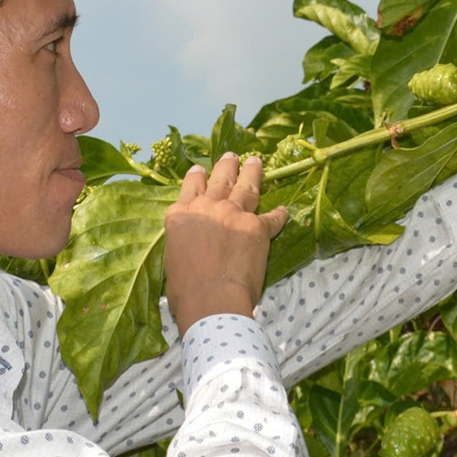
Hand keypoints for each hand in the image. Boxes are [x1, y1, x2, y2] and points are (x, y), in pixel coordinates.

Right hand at [164, 153, 288, 336]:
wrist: (212, 299)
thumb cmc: (185, 289)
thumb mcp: (172, 256)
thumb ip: (183, 240)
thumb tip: (190, 244)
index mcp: (181, 215)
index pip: (191, 187)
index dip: (197, 177)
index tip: (200, 169)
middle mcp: (207, 208)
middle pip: (219, 180)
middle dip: (227, 166)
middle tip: (232, 156)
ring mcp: (234, 214)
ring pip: (246, 187)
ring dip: (252, 173)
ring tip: (256, 162)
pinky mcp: (257, 227)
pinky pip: (272, 217)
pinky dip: (279, 214)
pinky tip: (284, 210)